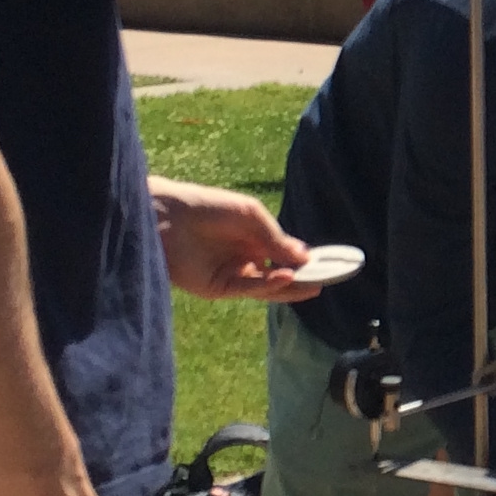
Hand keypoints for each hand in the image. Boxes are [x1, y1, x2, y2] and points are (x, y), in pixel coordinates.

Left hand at [150, 177, 319, 300]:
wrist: (166, 215)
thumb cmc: (207, 206)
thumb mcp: (250, 216)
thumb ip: (276, 238)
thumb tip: (306, 257)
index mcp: (253, 239)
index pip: (284, 254)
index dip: (305, 260)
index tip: (329, 264)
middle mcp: (245, 259)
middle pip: (279, 273)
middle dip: (302, 277)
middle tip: (327, 280)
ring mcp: (231, 275)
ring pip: (266, 286)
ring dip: (289, 285)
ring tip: (314, 283)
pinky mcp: (217, 289)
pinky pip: (247, 289)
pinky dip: (267, 285)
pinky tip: (284, 276)